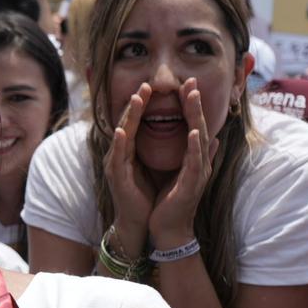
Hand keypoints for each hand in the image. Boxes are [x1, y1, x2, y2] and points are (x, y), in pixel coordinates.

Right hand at [102, 84, 156, 250]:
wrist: (140, 223)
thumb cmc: (148, 195)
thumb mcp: (159, 166)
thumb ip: (169, 147)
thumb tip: (191, 130)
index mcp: (130, 150)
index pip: (138, 122)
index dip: (145, 104)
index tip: (154, 86)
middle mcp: (120, 154)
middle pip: (128, 123)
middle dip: (136, 103)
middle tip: (146, 84)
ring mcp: (116, 165)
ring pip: (122, 136)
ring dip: (128, 117)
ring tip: (136, 99)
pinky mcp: (117, 178)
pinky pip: (118, 158)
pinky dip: (119, 144)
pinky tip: (123, 131)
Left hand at [146, 78, 217, 248]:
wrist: (169, 229)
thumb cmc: (174, 201)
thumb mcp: (184, 172)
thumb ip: (195, 154)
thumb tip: (210, 137)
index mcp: (195, 158)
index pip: (194, 125)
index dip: (192, 105)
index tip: (188, 84)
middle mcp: (200, 162)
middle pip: (199, 126)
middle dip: (195, 103)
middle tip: (192, 81)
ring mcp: (198, 173)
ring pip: (198, 139)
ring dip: (196, 117)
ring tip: (192, 96)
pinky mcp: (192, 185)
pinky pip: (194, 163)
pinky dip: (195, 147)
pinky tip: (195, 133)